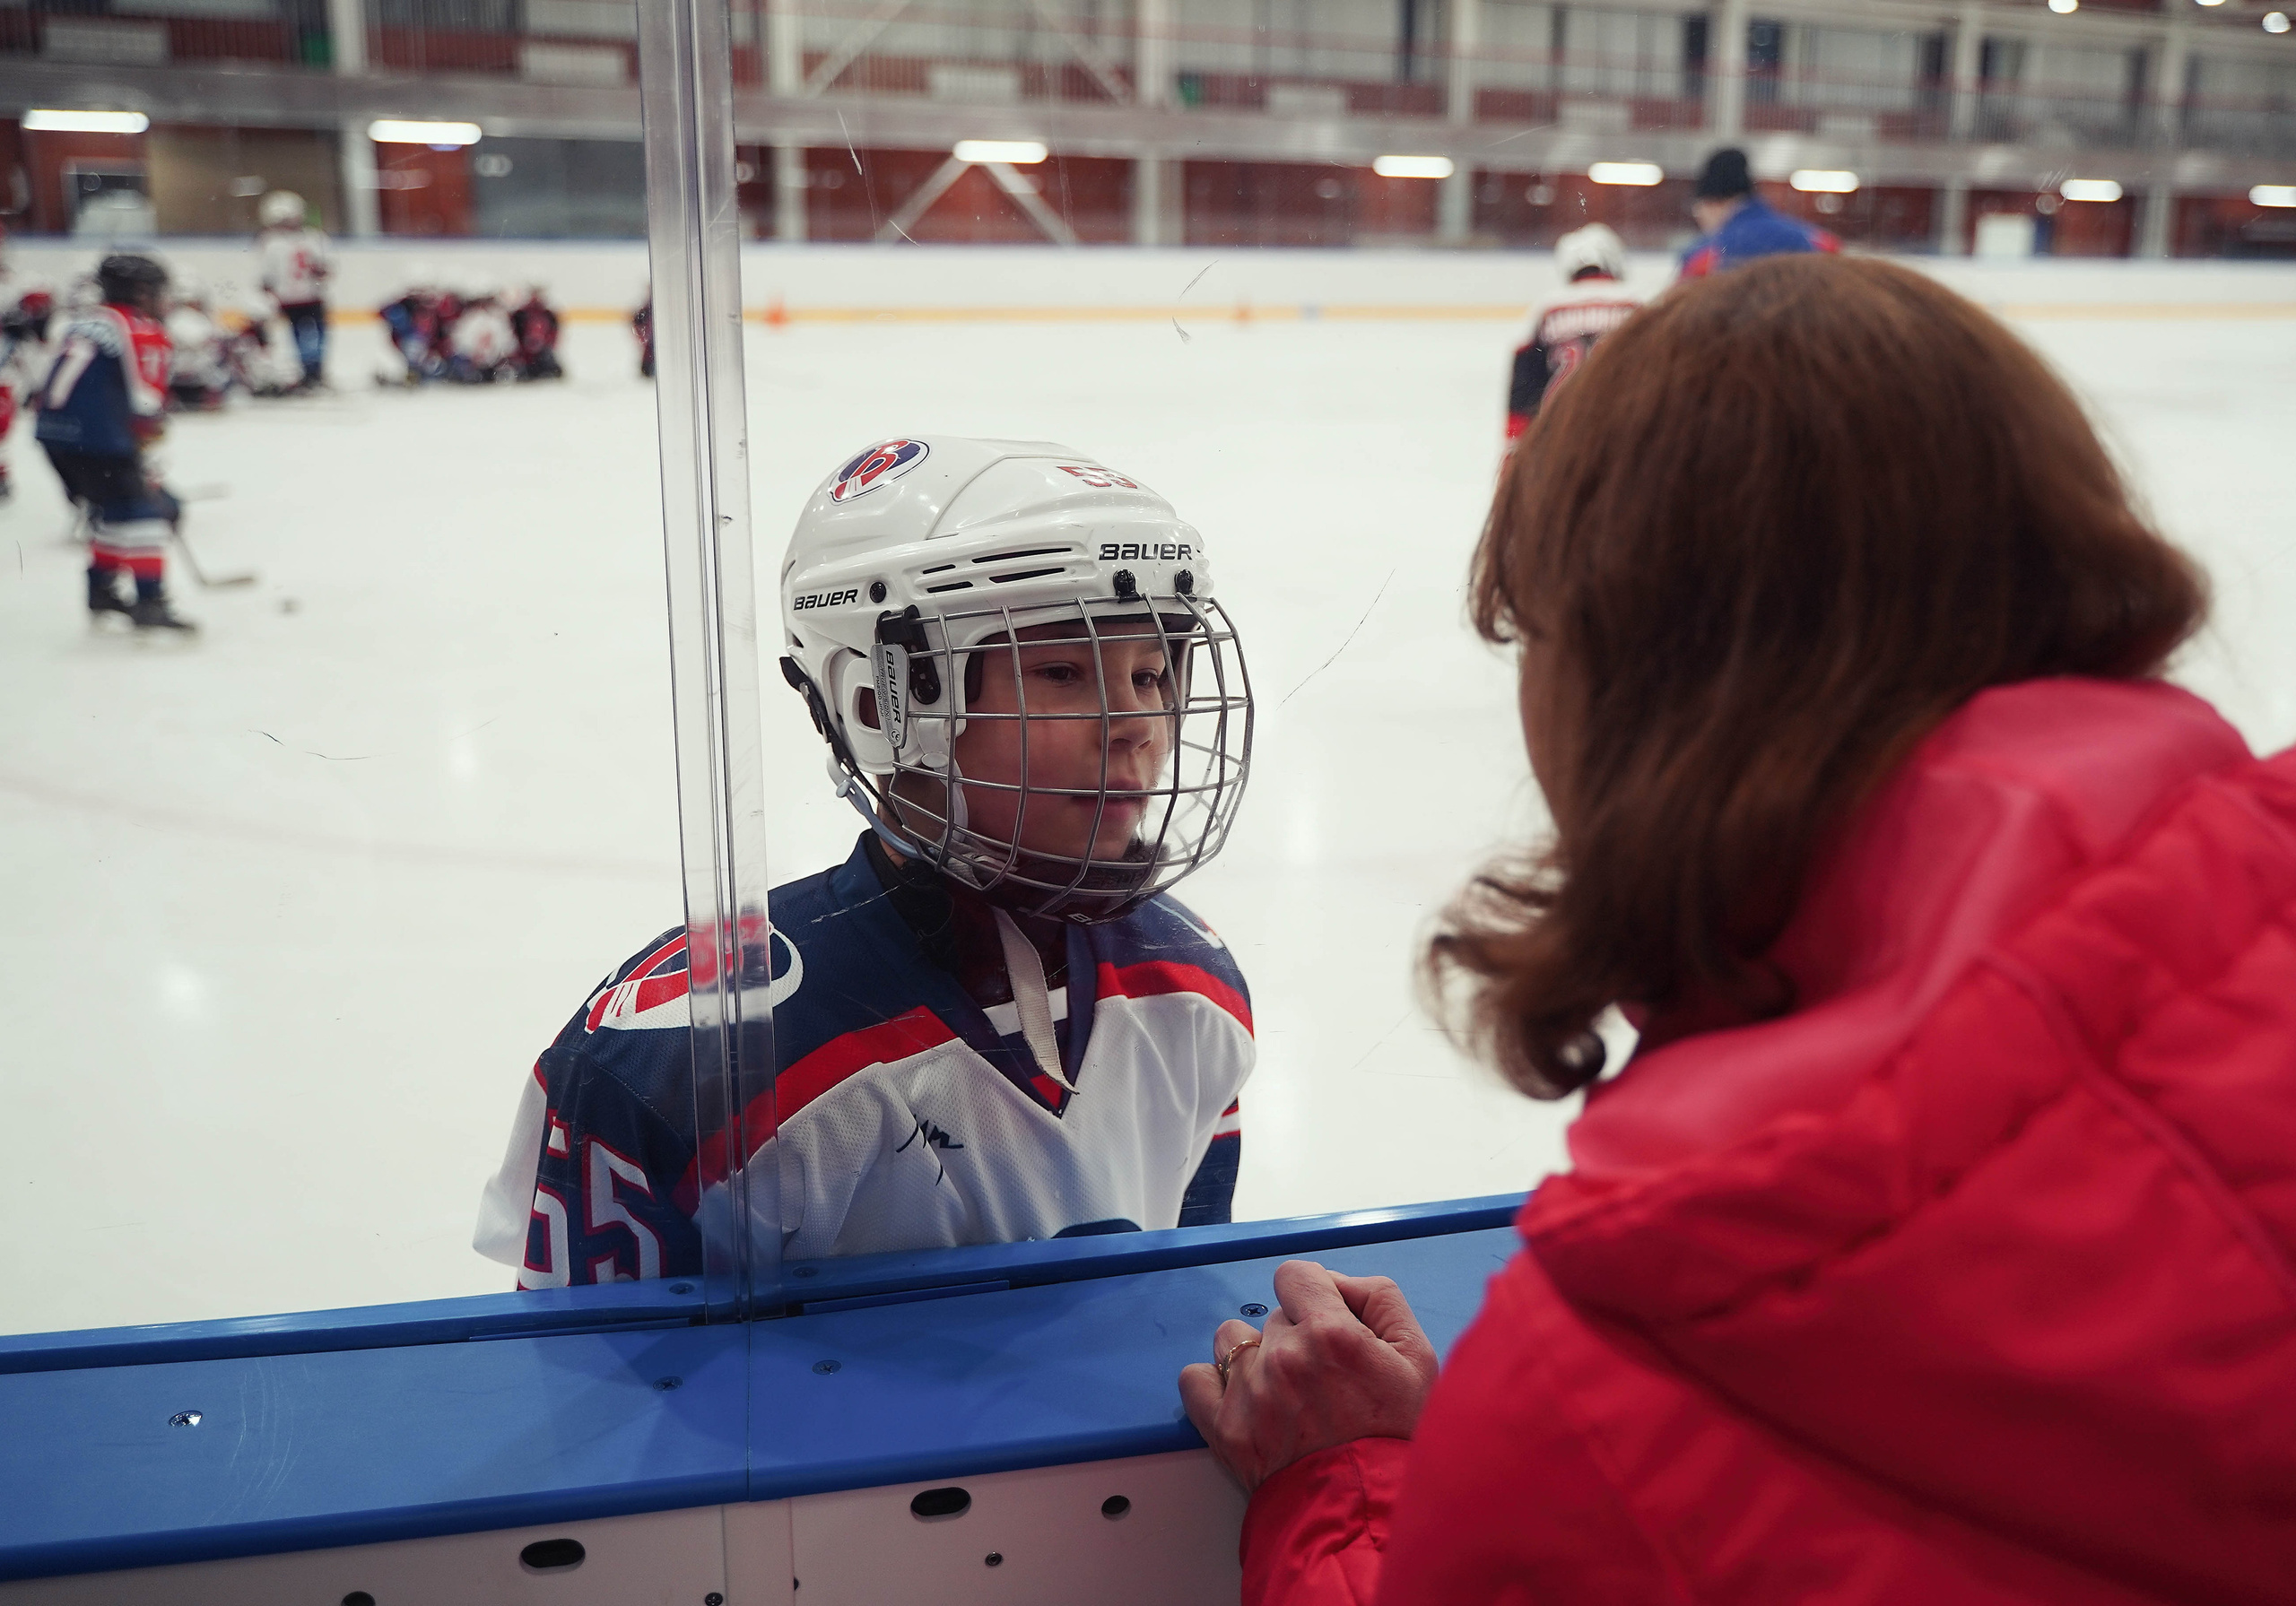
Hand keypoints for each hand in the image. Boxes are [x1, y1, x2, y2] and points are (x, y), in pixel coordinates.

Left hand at [1178, 1259, 1439, 1494]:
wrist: (1366, 1512)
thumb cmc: (1395, 1437)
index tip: (1323, 1321)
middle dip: (1294, 1335)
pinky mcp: (1224, 1427)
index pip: (1294, 1275)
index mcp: (1330, 1333)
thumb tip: (1335, 1283)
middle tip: (1321, 1376)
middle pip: (1271, 1315)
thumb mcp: (1417, 1357)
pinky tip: (1243, 1400)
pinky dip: (1214, 1385)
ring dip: (1253, 1356)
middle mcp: (1283, 1357)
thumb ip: (1378, 1299)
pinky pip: (1195, 1379)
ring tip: (1282, 1389)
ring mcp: (1249, 1392)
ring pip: (1232, 1340)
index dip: (1311, 1294)